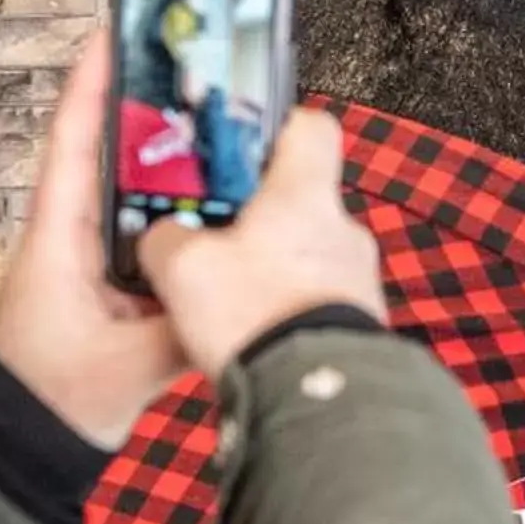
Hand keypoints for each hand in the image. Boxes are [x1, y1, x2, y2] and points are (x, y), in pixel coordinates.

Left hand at [0, 29, 192, 445]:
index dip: (91, 87)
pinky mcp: (108, 287)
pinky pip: (148, 235)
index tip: (111, 32)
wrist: (22, 449)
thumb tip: (239, 291)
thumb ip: (184, 327)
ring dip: (172, 166)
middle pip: (112, 157)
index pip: (73, 144)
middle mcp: (72, 238)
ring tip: (223, 132)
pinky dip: (180, 216)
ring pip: (135, 196)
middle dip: (151, 113)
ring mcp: (89, 261)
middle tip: (197, 73)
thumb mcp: (124, 365)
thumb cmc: (50, 400)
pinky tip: (222, 211)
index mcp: (59, 240)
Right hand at [138, 107, 386, 376]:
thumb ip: (167, 239)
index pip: (311, 127)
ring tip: (230, 300)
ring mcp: (359, 280)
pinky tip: (254, 335)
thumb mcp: (184, 268)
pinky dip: (287, 312)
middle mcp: (344, 230)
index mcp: (305, 194)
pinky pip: (318, 303)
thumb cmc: (257, 316)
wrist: (316, 395)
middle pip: (302, 201)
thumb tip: (164, 237)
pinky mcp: (360, 326)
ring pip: (309, 256)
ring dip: (274, 270)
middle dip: (260, 217)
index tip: (245, 145)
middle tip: (216, 238)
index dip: (277, 128)